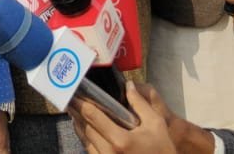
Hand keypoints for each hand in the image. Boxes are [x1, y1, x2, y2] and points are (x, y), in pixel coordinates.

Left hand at [69, 81, 192, 153]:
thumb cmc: (162, 149)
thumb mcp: (156, 124)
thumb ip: (140, 104)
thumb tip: (129, 86)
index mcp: (120, 140)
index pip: (93, 117)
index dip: (81, 103)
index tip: (73, 94)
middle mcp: (109, 153)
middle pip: (86, 128)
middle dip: (78, 113)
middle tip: (71, 99)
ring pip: (85, 140)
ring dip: (79, 125)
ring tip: (75, 111)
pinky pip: (90, 150)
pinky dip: (85, 137)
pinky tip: (85, 129)